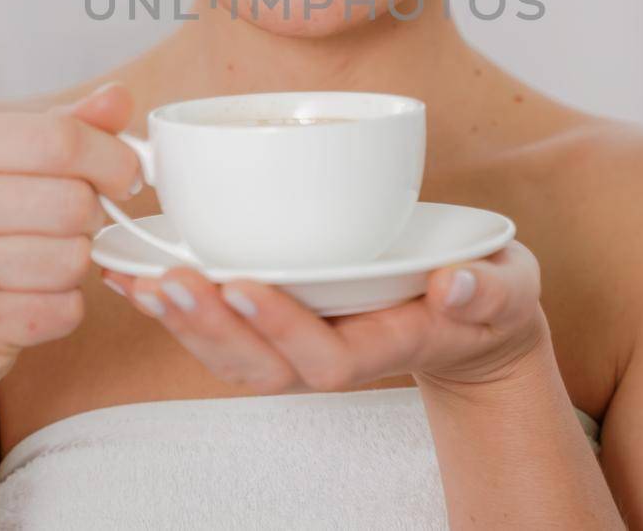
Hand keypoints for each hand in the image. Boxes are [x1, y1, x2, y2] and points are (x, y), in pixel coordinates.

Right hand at [0, 82, 143, 397]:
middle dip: (93, 216)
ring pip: (72, 259)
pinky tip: (33, 299)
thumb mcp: (8, 160)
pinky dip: (64, 307)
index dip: (114, 159)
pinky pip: (62, 310)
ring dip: (77, 263)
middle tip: (76, 224)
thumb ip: (67, 126)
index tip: (126, 176)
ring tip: (47, 260)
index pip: (61, 139)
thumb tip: (117, 98)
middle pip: (73, 202)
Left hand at [101, 239, 549, 394]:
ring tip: (138, 280)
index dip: (280, 326)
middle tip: (168, 279)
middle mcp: (338, 355)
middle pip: (263, 366)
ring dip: (183, 323)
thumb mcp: (507, 289)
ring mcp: (306, 347)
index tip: (241, 281)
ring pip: (234, 356)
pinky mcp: (285, 329)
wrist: (471, 320)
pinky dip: (179, 310)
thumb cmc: (488, 296)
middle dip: (211, 327)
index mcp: (389, 344)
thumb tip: (455, 285)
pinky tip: (136, 277)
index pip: (327, 356)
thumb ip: (490, 291)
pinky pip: (224, 334)